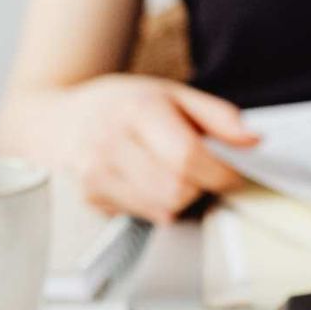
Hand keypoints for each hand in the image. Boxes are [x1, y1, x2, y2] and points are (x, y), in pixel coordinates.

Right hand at [58, 75, 258, 222]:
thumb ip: (217, 116)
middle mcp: (110, 142)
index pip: (188, 156)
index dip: (220, 172)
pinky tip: (145, 181)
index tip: (233, 174)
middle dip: (199, 186)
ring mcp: (95, 173)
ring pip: (163, 209)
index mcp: (135, 109)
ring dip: (180, 198)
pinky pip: (144, 215)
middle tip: (199, 172)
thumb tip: (253, 140)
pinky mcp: (90, 197)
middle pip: (177, 189)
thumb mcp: (171, 94)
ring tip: (171, 174)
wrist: (57, 119)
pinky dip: (156, 205)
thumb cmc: (120, 104)